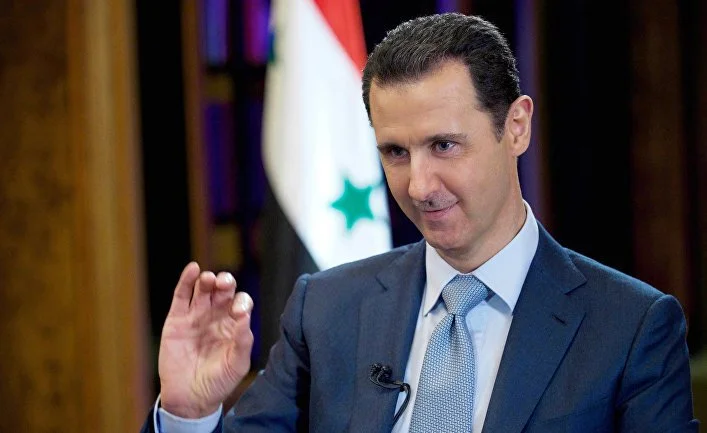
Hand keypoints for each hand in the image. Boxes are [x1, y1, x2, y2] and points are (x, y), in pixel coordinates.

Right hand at [158, 262, 253, 417]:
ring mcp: (196, 316)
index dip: (241, 302)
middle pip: (223, 291)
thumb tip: (245, 316)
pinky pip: (181, 296)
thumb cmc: (218, 382)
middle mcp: (216, 316)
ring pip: (203, 289)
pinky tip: (192, 269)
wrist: (190, 398)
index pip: (241, 303)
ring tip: (209, 279)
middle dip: (225, 283)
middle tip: (224, 283)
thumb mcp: (237, 364)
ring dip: (207, 280)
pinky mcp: (177, 319)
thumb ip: (243, 341)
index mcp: (234, 325)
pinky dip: (186, 280)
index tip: (238, 311)